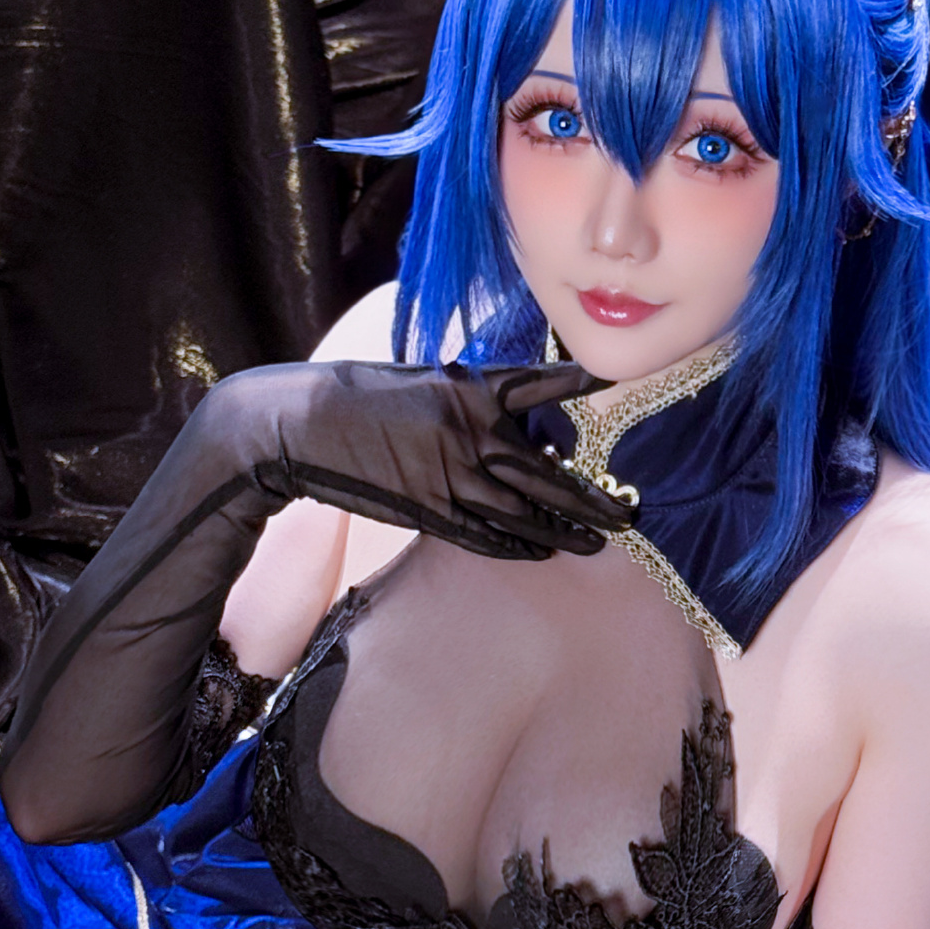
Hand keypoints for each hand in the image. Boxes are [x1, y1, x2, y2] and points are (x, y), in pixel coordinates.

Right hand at [215, 358, 632, 559]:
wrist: (301, 425)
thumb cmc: (358, 396)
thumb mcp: (421, 381)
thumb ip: (469, 399)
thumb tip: (510, 422)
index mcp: (470, 389)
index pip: (541, 382)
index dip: (581, 381)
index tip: (616, 377)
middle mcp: (471, 434)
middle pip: (548, 474)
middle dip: (592, 499)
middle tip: (628, 513)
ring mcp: (453, 477)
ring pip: (525, 514)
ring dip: (565, 531)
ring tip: (598, 542)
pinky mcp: (431, 512)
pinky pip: (487, 536)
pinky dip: (519, 546)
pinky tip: (542, 551)